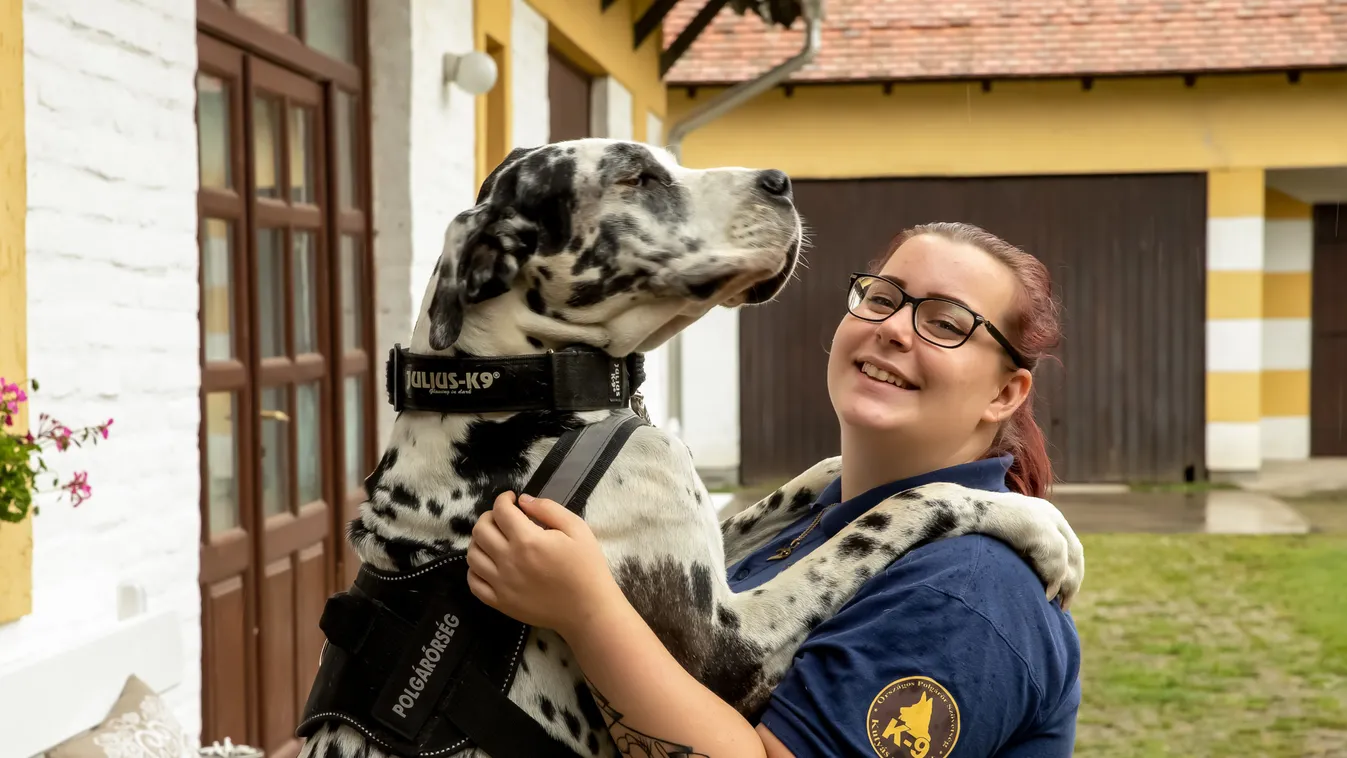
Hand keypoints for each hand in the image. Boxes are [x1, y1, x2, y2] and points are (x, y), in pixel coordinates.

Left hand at [467, 490, 623, 637]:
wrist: (588, 609)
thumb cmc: (586, 567)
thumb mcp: (577, 529)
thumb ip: (548, 509)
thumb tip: (523, 500)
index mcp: (528, 540)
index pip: (501, 511)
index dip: (503, 499)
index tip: (511, 499)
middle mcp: (508, 560)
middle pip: (480, 530)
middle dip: (489, 517)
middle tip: (503, 518)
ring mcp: (501, 584)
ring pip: (473, 555)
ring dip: (480, 541)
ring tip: (495, 539)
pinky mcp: (500, 602)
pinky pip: (474, 583)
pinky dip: (475, 569)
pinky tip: (490, 564)